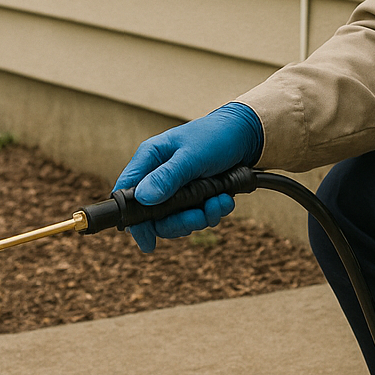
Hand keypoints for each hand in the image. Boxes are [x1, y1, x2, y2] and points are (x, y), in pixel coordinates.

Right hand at [112, 102, 262, 252]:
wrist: (247, 135)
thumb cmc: (216, 136)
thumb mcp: (192, 156)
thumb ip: (168, 176)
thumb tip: (144, 198)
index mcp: (150, 159)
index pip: (127, 193)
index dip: (133, 220)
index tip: (147, 240)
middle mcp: (159, 175)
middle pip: (153, 216)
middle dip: (178, 222)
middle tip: (198, 217)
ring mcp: (176, 188)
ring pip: (176, 220)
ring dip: (199, 218)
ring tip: (217, 202)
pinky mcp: (194, 195)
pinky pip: (196, 216)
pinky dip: (212, 213)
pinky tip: (224, 199)